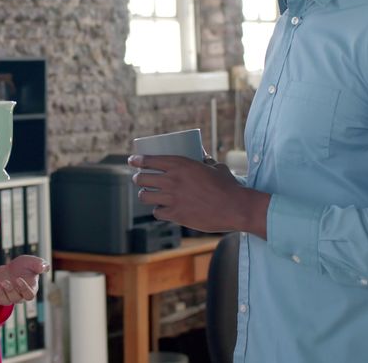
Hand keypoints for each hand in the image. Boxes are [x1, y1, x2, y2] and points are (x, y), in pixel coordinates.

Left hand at [0, 255, 49, 304]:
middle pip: (16, 299)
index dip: (23, 289)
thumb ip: (39, 264)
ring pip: (5, 301)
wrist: (9, 268)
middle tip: (4, 281)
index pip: (29, 295)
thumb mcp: (31, 261)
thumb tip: (44, 267)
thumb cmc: (23, 265)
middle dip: (9, 290)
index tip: (18, 279)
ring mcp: (8, 297)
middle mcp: (20, 296)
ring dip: (0, 294)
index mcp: (30, 289)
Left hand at [130, 154, 269, 235]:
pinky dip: (158, 211)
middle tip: (139, 178)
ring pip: (144, 196)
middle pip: (142, 178)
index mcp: (180, 164)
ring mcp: (172, 198)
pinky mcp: (176, 214)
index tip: (132, 160)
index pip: (150, 160)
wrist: (235, 207)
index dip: (137, 160)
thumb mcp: (216, 167)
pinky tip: (161, 210)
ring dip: (144, 195)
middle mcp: (172, 180)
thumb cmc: (228, 186)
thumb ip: (206, 160)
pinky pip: (157, 212)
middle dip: (137, 178)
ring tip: (146, 194)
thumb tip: (202, 153)